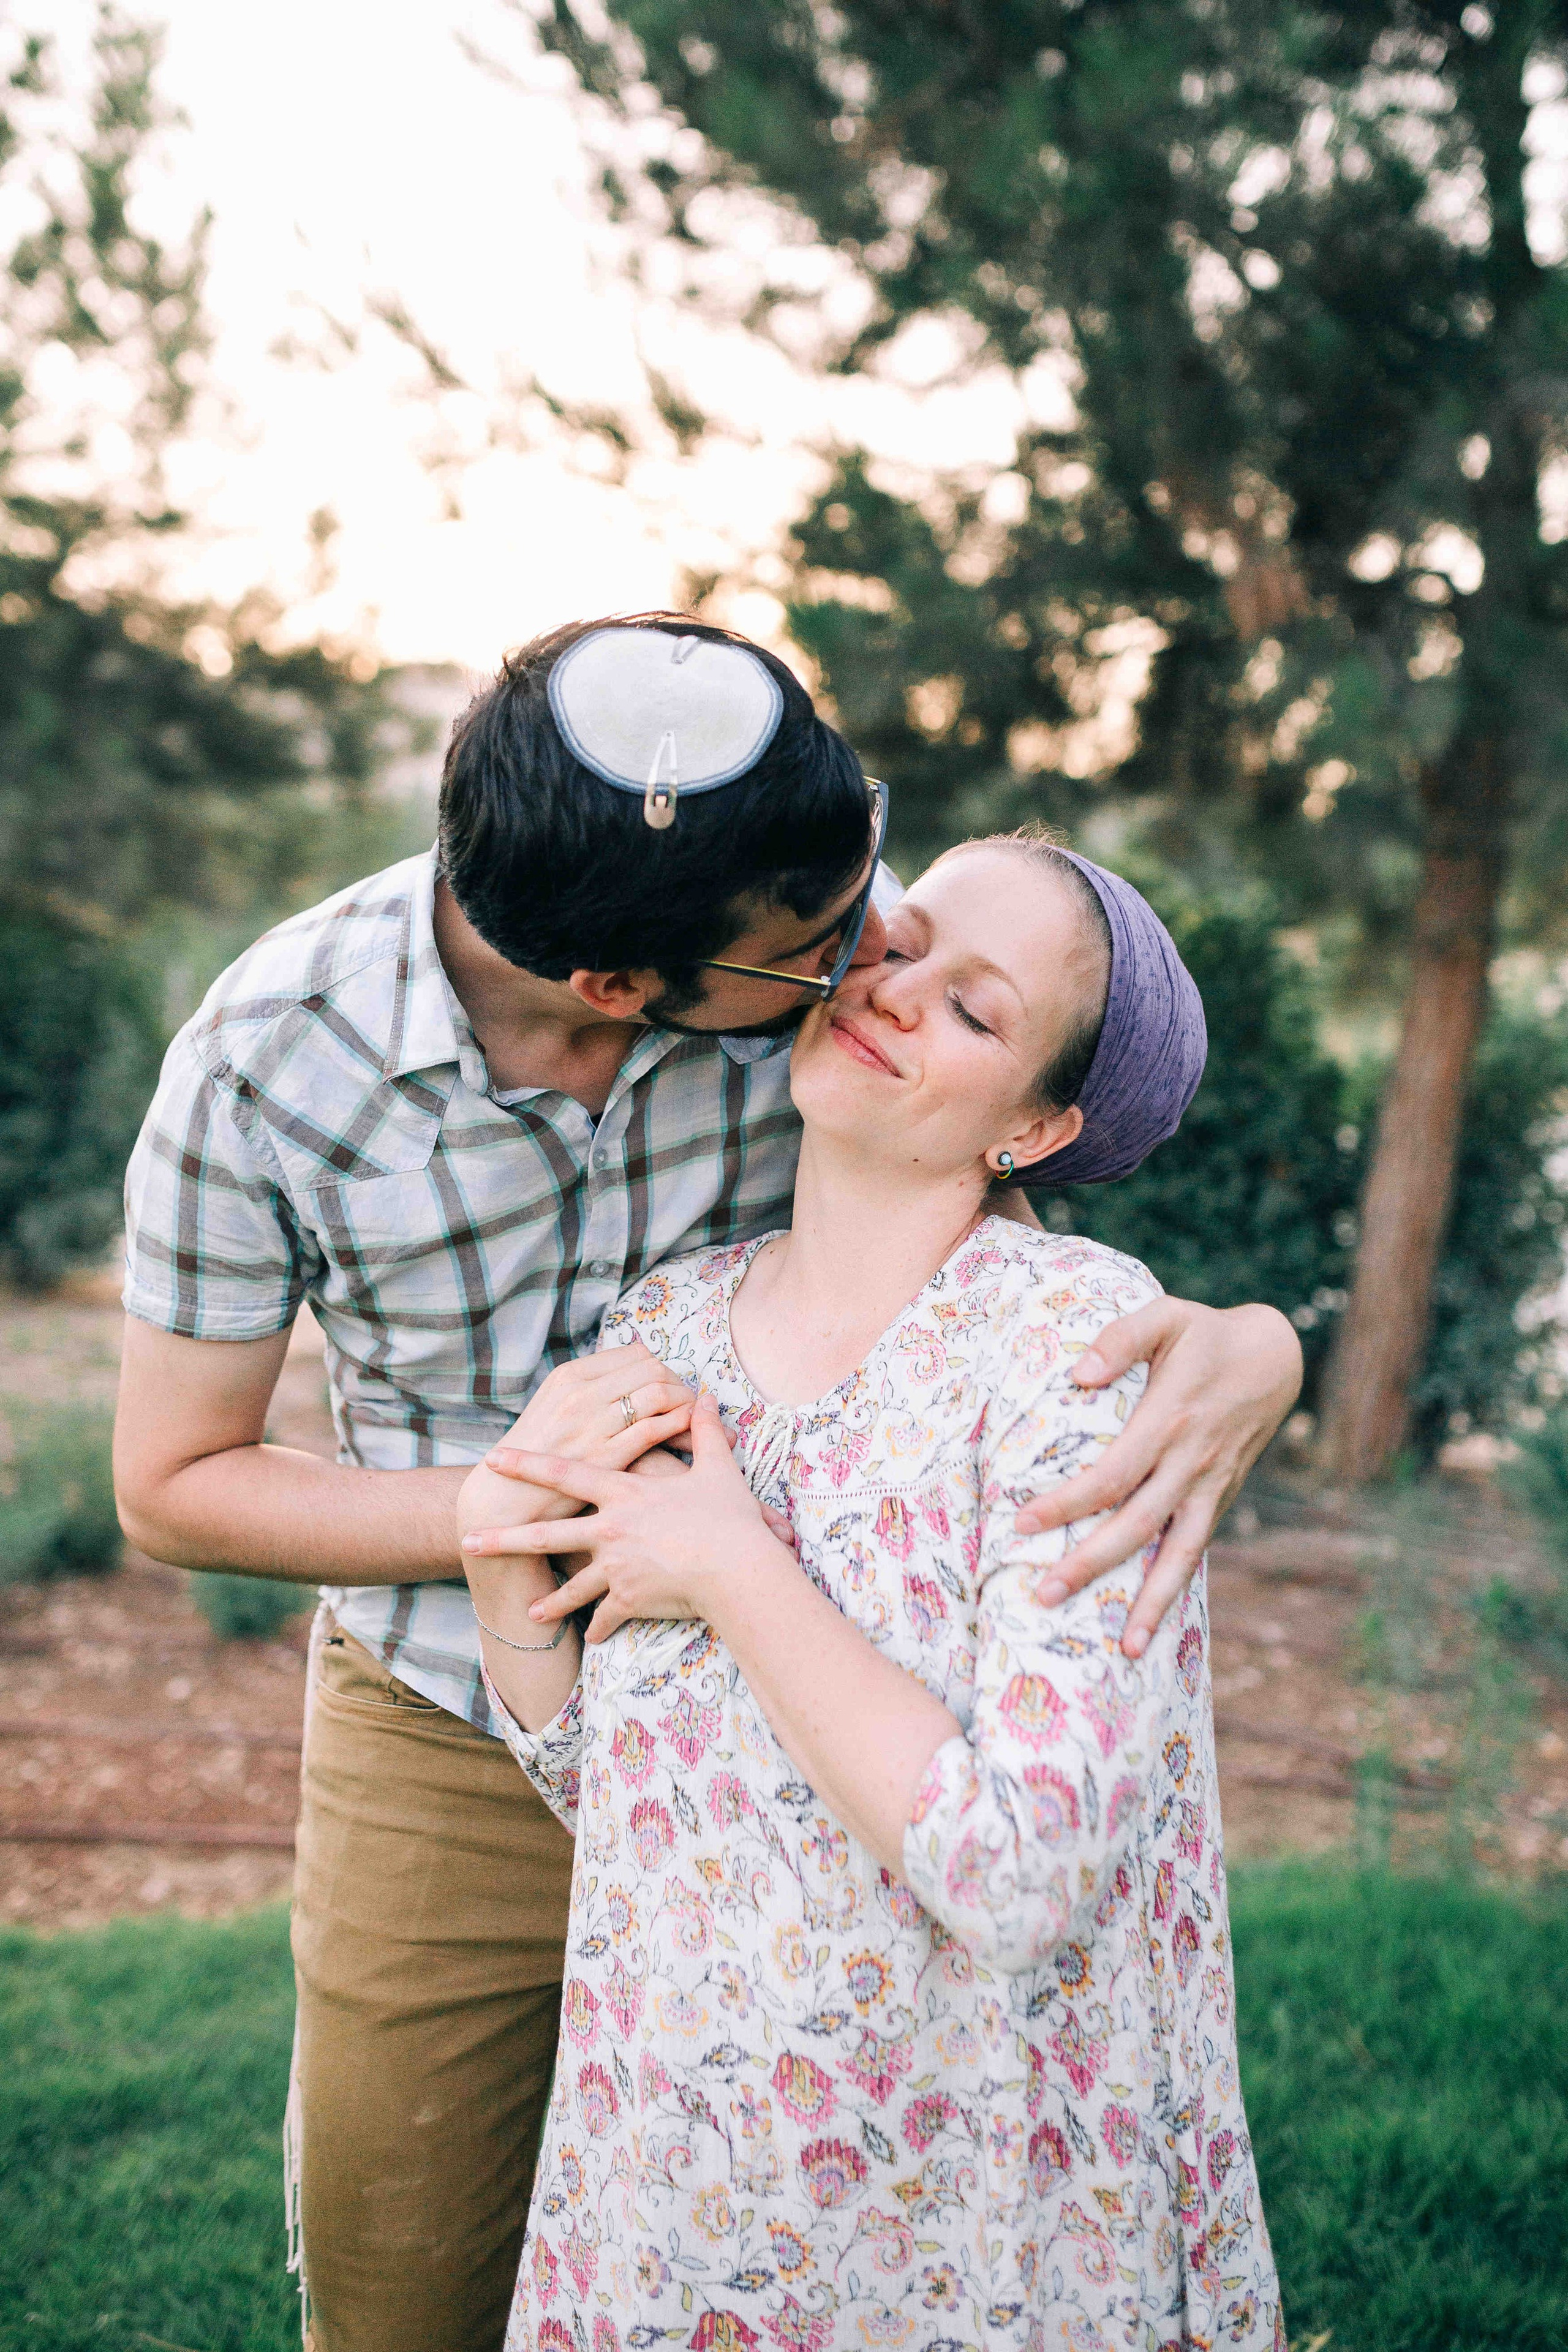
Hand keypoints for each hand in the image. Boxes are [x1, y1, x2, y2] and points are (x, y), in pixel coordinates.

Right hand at [456, 1340, 696, 1547]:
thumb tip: (642, 1358)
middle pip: (652, 1370)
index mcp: (569, 1375)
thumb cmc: (537, 1453)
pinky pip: (653, 1429)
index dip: (661, 1368)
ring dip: (685, 1404)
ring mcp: (591, 1424)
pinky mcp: (603, 1456)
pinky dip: (678, 1426)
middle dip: (679, 1384)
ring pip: (658, 1394)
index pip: (635, 1354)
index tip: (671, 1386)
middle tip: (692, 1403)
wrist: (505, 1498)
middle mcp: (581, 1394)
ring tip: (695, 1420)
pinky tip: (688, 1435)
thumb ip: (594, 1384)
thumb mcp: (555, 1404)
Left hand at [462, 1395, 788, 1642]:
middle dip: (505, 1539)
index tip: (494, 1459)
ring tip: (528, 1612)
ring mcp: (616, 1567)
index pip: (566, 1474)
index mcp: (624, 1493)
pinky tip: (589, 1639)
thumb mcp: (717, 1468)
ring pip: (572, 1586)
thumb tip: (708, 1396)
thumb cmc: (728, 1517)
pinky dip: (598, 1628)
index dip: (527, 1464)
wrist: (736, 1568)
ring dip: (549, 1601)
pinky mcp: (629, 1599)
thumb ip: (705, 1431)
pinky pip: (606, 1617)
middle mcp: (610, 1530)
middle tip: (469, 1541)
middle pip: (547, 1534)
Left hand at [1017, 1298, 1301, 1658]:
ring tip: (1125, 1649)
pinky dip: (1176, 1588)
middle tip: (1043, 1596)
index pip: (1112, 1474)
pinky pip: (1195, 1550)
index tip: (1023, 1522)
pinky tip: (1151, 1626)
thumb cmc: (1205, 1334)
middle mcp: (1190, 1462)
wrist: (1274, 1356)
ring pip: (1178, 1553)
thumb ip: (1121, 1338)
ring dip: (1151, 1602)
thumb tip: (1079, 1375)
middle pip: (1136, 1525)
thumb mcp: (1167, 1316)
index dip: (1069, 1502)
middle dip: (1091, 1564)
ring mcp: (1209, 1486)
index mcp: (1169, 1420)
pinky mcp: (1220, 1498)